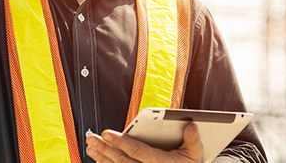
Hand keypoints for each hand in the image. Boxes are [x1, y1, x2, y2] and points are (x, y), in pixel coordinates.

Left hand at [86, 123, 202, 162]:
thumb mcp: (194, 155)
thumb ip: (193, 141)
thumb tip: (192, 126)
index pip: (137, 151)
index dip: (121, 142)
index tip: (106, 133)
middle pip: (123, 160)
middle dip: (105, 149)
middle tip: (92, 139)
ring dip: (102, 158)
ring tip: (91, 147)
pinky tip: (99, 159)